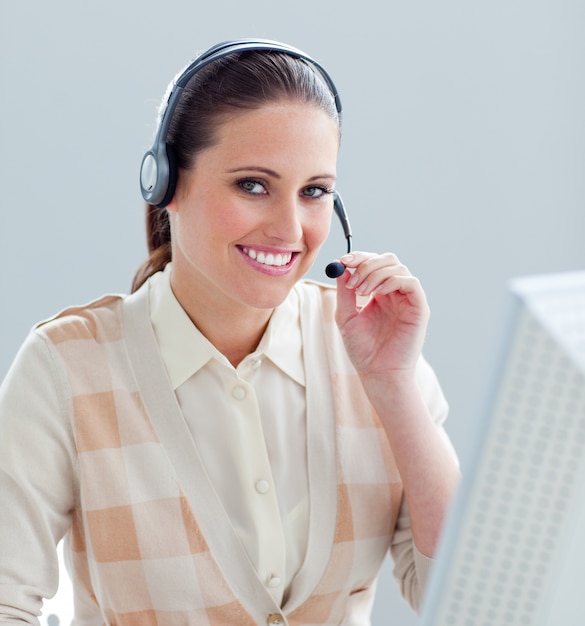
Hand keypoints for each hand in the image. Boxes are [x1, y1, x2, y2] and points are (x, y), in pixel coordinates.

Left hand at [334, 251, 429, 379]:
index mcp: (379, 293)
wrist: (378, 373)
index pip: (373, 263)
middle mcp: (395, 293)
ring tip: (360, 292)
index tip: (343, 261)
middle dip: (366, 264)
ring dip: (375, 274)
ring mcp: (408, 299)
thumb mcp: (346, 316)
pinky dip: (392, 280)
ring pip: (397, 267)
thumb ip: (344, 292)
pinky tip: (377, 293)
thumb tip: (340, 267)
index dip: (359, 257)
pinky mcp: (419, 307)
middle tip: (351, 278)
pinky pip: (411, 282)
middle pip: (387, 260)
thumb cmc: (363, 350)